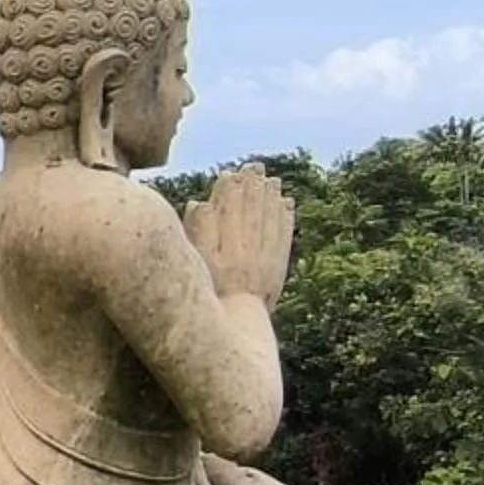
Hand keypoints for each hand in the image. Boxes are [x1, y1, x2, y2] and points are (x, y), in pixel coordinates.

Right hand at [183, 164, 293, 306]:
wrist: (239, 318)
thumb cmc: (210, 291)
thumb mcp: (196, 259)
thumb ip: (197, 229)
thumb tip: (199, 202)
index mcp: (228, 237)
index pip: (231, 204)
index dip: (232, 186)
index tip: (233, 171)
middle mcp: (251, 240)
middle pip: (254, 206)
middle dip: (255, 184)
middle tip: (256, 166)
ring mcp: (268, 252)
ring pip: (272, 216)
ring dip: (273, 197)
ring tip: (274, 181)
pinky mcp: (280, 263)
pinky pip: (285, 233)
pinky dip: (287, 217)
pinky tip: (287, 205)